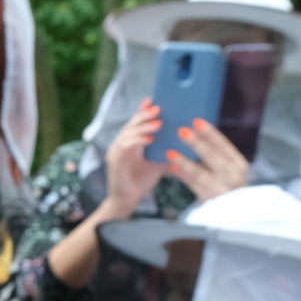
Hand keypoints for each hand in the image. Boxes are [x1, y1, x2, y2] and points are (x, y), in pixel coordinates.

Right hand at [101, 99, 165, 217]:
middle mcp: (120, 145)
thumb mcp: (157, 161)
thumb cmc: (141, 182)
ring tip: (158, 122)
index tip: (152, 100)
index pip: (135, 123)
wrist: (127, 201)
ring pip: (128, 133)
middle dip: (144, 115)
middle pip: (131, 124)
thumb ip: (166, 150)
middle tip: (158, 108)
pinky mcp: (115, 162)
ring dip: (143, 127)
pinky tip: (149, 139)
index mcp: (130, 143)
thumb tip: (186, 140)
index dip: (142, 111)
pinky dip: (137, 141)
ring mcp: (116, 152)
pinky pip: (125, 147)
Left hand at [165, 118, 248, 201]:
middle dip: (196, 143)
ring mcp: (221, 189)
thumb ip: (215, 154)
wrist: (238, 211)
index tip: (196, 121)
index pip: (224, 146)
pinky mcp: (210, 201)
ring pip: (201, 174)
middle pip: (213, 157)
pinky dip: (183, 176)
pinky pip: (194, 186)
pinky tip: (171, 168)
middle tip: (180, 130)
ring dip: (184, 162)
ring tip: (169, 152)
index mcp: (239, 164)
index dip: (210, 133)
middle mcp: (232, 176)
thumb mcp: (229, 169)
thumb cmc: (229, 184)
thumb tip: (195, 133)